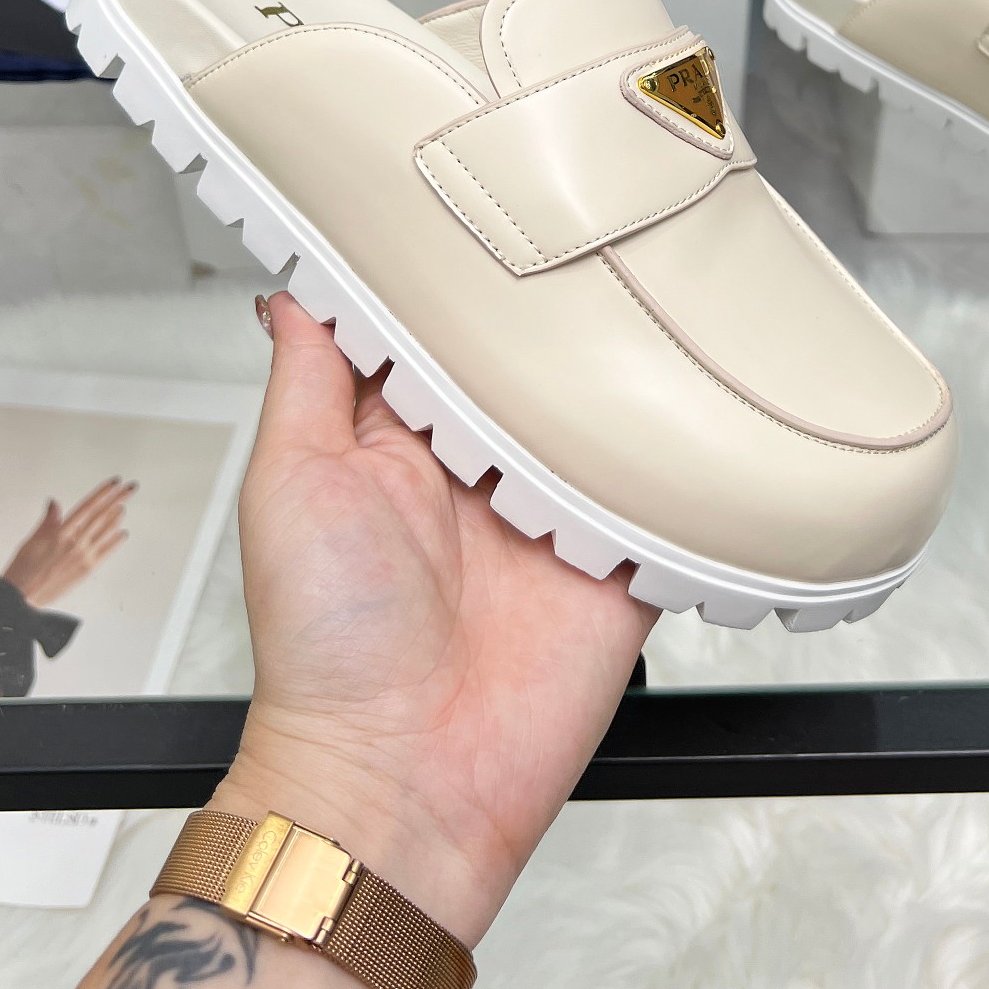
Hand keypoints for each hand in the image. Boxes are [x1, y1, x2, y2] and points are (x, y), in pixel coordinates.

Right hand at [2, 478, 135, 607]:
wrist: (23, 597)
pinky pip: (106, 551)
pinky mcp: (87, 569)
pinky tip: (122, 533)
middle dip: (118, 499)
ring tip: (123, 507)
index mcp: (61, 532)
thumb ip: (48, 521)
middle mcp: (75, 542)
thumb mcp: (32, 540)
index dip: (103, 493)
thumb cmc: (23, 570)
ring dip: (117, 518)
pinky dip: (115, 541)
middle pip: (102, 515)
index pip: (88, 506)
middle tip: (130, 488)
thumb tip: (54, 503)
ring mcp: (83, 556)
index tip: (114, 483)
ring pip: (106, 531)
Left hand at [215, 291, 656, 946]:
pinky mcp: (615, 565)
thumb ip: (308, 382)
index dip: (453, 279)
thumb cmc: (324, 650)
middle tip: (583, 236)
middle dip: (551, 314)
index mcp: (399, 444)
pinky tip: (696, 405)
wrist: (402, 782)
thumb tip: (294, 290)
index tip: (478, 206)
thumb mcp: (291, 486)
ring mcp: (551, 516)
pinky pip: (663, 497)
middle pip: (527, 366)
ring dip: (621, 375)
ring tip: (648, 301)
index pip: (435, 335)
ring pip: (602, 416)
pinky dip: (683, 460)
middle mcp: (479, 471)